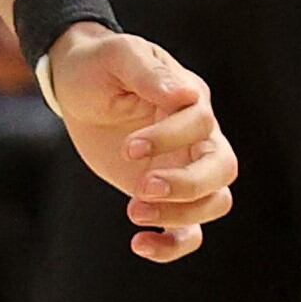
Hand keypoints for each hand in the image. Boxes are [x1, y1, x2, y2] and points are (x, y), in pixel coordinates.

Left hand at [40, 25, 235, 262]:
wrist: (78, 86)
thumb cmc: (99, 65)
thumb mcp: (119, 56)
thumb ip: (149, 75)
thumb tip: (183, 95)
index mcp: (190, 98)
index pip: (201, 124)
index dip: (168, 139)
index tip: (127, 147)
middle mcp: (198, 136)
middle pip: (222, 168)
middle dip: (187, 185)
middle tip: (140, 189)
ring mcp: (184, 167)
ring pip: (214, 202)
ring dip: (180, 215)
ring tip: (132, 212)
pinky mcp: (165, 195)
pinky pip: (189, 230)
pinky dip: (173, 245)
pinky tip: (140, 245)